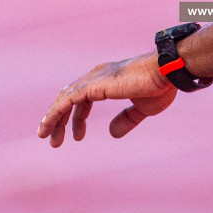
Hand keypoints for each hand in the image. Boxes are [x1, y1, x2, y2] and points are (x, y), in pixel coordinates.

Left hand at [37, 53, 176, 146]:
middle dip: (60, 119)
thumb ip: (126, 120)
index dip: (77, 117)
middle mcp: (96, 76)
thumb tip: (112, 133)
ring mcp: (93, 79)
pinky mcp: (93, 86)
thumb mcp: (142, 109)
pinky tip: (48, 125)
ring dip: (53, 119)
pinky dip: (55, 113)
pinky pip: (67, 100)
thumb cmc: (159, 86)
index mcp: (107, 80)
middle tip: (56, 141)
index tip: (76, 135)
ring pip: (64, 99)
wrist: (166, 72)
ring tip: (46, 138)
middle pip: (69, 98)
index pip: (82, 98)